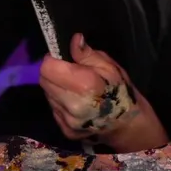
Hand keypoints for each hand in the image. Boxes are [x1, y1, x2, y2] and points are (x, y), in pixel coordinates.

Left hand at [40, 34, 165, 149]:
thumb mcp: (109, 66)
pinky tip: (75, 101)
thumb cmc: (120, 91)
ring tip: (73, 87)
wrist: (127, 125)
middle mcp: (72, 105)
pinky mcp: (66, 131)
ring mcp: (68, 121)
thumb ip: (87, 54)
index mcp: (84, 85)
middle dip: (52, 72)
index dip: (52, 59)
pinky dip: (60, 101)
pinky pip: (54, 109)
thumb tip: (73, 40)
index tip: (62, 58)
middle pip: (43, 81)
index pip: (48, 68)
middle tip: (67, 71)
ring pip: (47, 95)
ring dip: (56, 87)